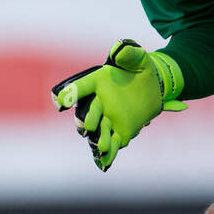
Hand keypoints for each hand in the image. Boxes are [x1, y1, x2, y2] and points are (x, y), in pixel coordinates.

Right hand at [50, 40, 185, 170]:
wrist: (154, 87)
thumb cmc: (141, 69)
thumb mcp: (138, 58)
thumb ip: (128, 53)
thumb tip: (119, 49)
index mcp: (98, 82)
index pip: (81, 87)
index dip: (69, 94)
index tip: (59, 101)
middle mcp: (98, 102)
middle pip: (87, 113)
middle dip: (86, 120)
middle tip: (87, 125)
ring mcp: (108, 119)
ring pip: (98, 131)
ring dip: (98, 138)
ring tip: (102, 145)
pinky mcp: (120, 132)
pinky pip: (112, 144)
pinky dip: (108, 154)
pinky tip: (106, 163)